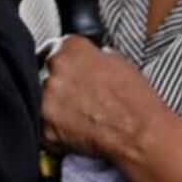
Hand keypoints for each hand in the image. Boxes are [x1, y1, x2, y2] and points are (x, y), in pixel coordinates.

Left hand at [40, 35, 166, 161]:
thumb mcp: (119, 63)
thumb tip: (85, 61)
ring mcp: (47, 98)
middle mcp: (56, 68)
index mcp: (72, 48)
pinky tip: (76, 131)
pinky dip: (54, 131)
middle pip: (45, 76)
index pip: (52, 48)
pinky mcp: (45, 125)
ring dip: (55, 109)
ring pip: (42, 102)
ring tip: (81, 118)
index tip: (61, 71)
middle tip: (77, 100)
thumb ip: (92, 57)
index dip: (59, 63)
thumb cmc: (136, 101)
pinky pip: (43, 127)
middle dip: (58, 88)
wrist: (140, 133)